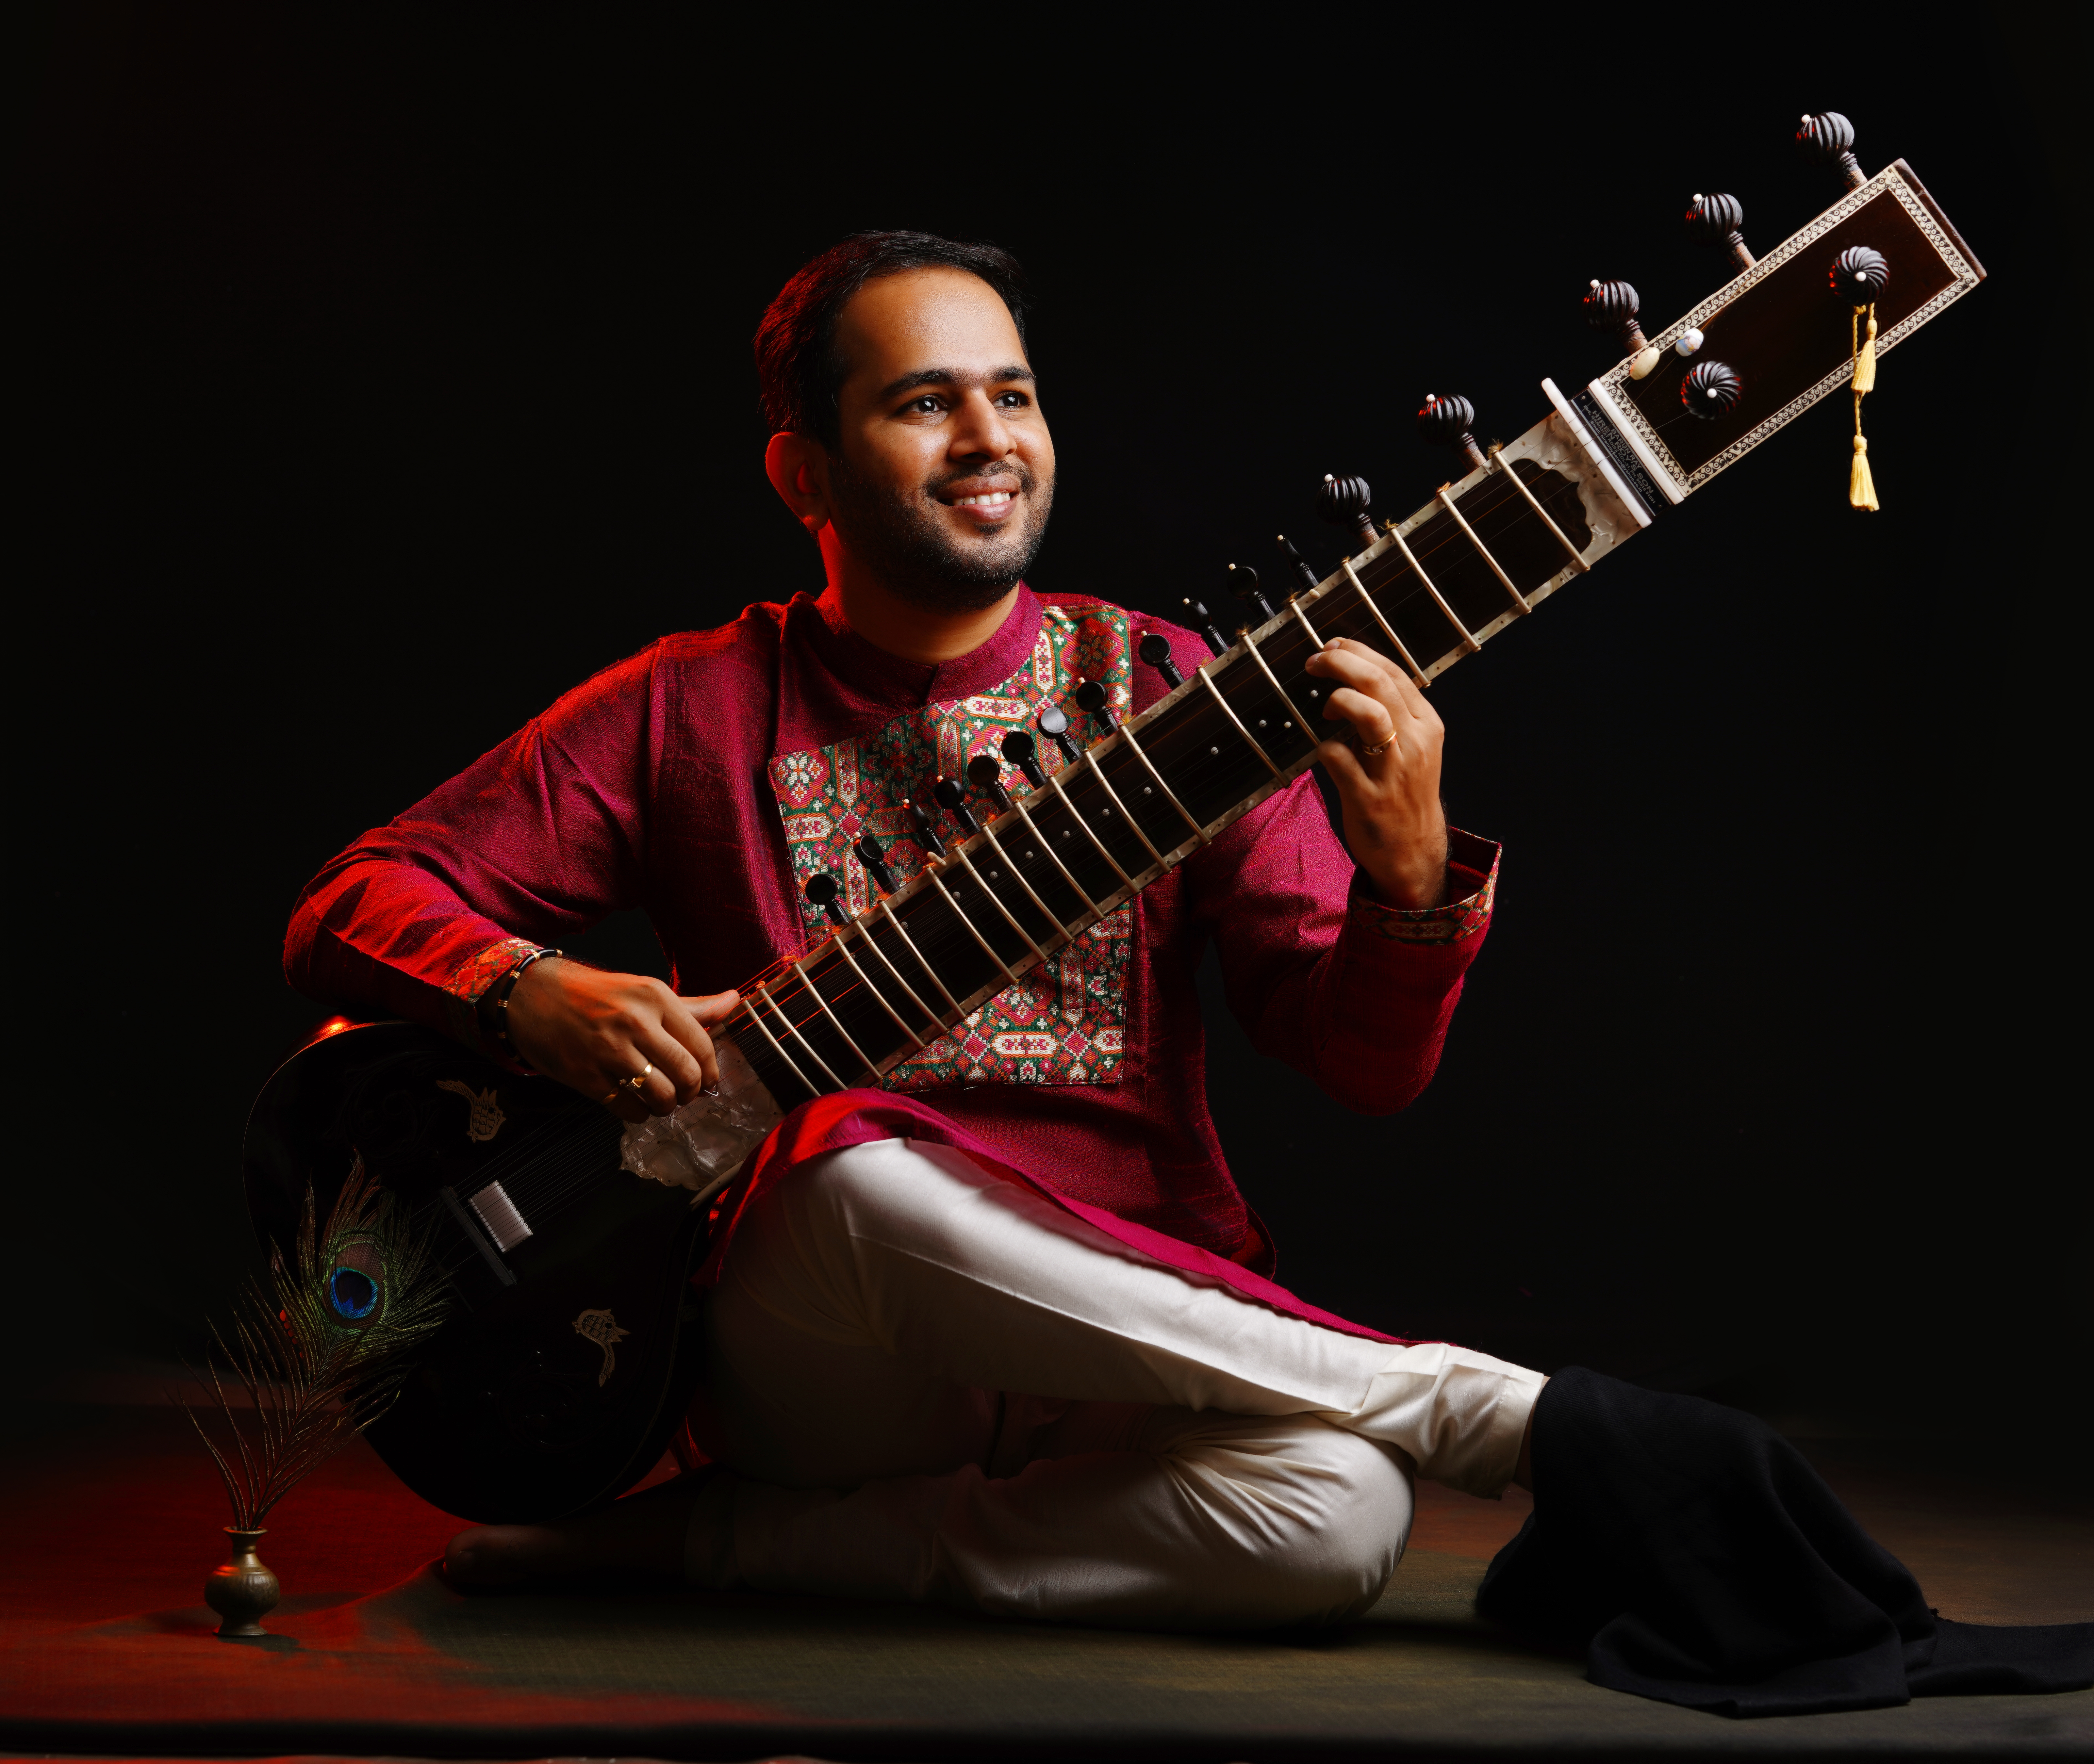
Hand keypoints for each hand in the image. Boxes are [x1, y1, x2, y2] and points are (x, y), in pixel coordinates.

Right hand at [505, 958, 739, 1121]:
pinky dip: (640, 1114)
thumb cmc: (595, 994)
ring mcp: (608, 1051)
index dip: (711, 1070)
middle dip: (692, 1092)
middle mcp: (634, 1023)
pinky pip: (629, 1109)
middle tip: (685, 1093)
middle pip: (686, 1075)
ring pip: (661, 1096)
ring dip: (667, 1107)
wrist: (532, 995)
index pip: (702, 1044)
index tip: (708, 1079)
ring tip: (662, 1100)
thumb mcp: (644, 990)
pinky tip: (636, 1104)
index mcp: (654, 997)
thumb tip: (734, 1001)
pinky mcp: (585, 1076)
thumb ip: (691, 1005)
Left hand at [1302, 638, 1448, 909]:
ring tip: (1325, 709)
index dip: (1358, 652)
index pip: (1394, 672)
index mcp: (1427, 724)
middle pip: (1379, 683)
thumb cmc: (1404, 792)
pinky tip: (1324, 752)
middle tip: (1314, 662)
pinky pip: (1338, 758)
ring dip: (1338, 699)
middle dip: (1341, 663)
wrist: (1412, 849)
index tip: (1332, 647)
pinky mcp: (1369, 797)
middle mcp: (1415, 742)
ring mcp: (1393, 770)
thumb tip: (1351, 676)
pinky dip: (1324, 748)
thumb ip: (1390, 713)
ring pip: (1369, 713)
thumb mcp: (1411, 747)